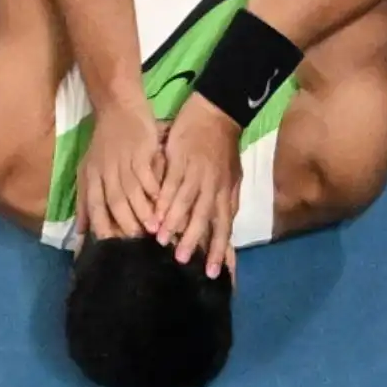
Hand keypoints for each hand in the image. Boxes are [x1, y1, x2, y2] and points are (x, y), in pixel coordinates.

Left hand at [77, 100, 163, 239]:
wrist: (118, 107)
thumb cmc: (105, 142)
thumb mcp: (89, 169)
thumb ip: (85, 201)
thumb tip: (81, 231)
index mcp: (91, 177)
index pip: (95, 208)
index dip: (103, 228)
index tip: (114, 247)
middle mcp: (105, 172)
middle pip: (114, 204)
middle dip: (126, 225)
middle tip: (139, 242)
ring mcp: (122, 162)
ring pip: (131, 192)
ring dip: (143, 212)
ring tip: (154, 229)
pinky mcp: (140, 151)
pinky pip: (147, 175)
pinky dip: (154, 190)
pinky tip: (162, 202)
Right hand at [155, 94, 241, 277]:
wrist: (216, 113)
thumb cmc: (223, 149)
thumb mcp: (232, 177)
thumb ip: (226, 203)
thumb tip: (224, 230)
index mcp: (225, 192)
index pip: (224, 226)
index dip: (219, 249)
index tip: (212, 272)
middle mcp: (212, 187)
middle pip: (204, 218)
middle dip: (195, 241)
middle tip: (184, 262)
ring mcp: (196, 173)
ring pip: (185, 203)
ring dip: (174, 223)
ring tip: (163, 241)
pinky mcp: (180, 160)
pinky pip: (171, 183)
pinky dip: (163, 200)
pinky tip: (154, 213)